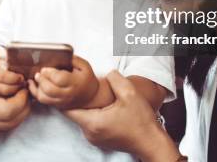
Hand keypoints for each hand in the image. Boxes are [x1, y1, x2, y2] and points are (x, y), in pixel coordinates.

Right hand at [0, 51, 30, 139]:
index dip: (22, 98)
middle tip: (24, 89)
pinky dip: (6, 119)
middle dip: (25, 106)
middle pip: (14, 122)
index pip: (11, 109)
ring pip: (7, 129)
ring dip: (17, 114)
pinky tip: (1, 104)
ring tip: (15, 95)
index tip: (22, 84)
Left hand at [28, 55, 98, 109]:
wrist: (91, 96)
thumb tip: (61, 55)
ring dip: (36, 87)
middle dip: (41, 80)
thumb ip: (74, 59)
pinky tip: (34, 85)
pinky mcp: (57, 105)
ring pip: (44, 98)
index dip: (49, 73)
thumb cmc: (86, 79)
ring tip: (37, 79)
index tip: (45, 68)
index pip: (59, 79)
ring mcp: (62, 101)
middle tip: (39, 73)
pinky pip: (43, 101)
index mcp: (75, 82)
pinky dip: (35, 93)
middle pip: (49, 90)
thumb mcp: (85, 66)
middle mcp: (68, 93)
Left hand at [64, 70, 179, 161]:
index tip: (67, 85)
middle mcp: (90, 133)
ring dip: (85, 107)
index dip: (65, 96)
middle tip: (79, 86)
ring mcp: (94, 138)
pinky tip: (101, 106)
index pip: (67, 109)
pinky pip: (89, 124)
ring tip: (92, 95)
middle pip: (74, 113)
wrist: (151, 143)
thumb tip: (108, 72)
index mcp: (93, 122)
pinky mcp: (100, 140)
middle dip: (75, 100)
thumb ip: (115, 79)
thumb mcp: (130, 94)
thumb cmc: (141, 122)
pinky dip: (91, 114)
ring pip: (82, 118)